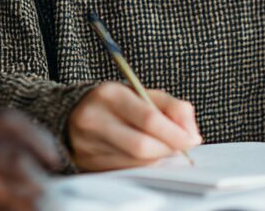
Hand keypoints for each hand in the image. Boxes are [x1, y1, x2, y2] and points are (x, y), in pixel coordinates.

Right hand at [66, 82, 201, 171]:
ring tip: (159, 146)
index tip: (191, 138)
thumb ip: (171, 106)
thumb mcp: (140, 92)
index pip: (150, 119)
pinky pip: (126, 171)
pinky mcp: (87, 163)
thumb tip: (192, 133)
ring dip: (157, 158)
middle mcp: (94, 119)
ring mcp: (87, 144)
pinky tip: (142, 155)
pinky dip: (142, 165)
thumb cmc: (114, 103)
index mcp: (109, 95)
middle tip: (180, 146)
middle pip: (143, 146)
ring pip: (136, 162)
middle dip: (169, 149)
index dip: (176, 133)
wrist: (73, 112)